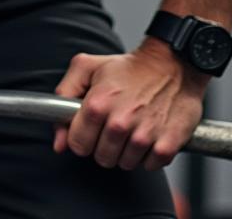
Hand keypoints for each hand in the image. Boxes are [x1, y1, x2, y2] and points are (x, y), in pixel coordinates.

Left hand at [52, 43, 206, 170]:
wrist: (171, 65)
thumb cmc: (130, 68)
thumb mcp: (86, 67)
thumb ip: (64, 96)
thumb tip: (59, 141)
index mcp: (97, 104)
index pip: (77, 145)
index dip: (81, 137)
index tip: (90, 129)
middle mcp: (119, 123)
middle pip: (101, 158)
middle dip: (103, 145)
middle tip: (113, 125)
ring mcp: (144, 136)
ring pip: (124, 164)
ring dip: (126, 150)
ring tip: (131, 127)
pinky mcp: (167, 146)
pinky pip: (149, 166)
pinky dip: (148, 155)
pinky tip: (148, 134)